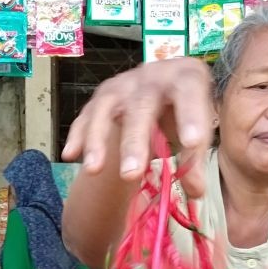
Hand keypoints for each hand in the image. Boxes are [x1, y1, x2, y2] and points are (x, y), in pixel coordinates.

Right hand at [60, 58, 214, 197]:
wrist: (163, 86)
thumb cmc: (184, 111)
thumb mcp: (197, 130)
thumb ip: (195, 159)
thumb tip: (195, 192)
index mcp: (184, 77)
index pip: (189, 91)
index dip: (191, 115)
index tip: (192, 144)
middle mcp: (150, 76)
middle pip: (141, 105)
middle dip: (134, 141)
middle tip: (132, 174)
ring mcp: (121, 86)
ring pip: (105, 109)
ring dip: (97, 140)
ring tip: (93, 170)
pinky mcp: (100, 99)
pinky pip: (85, 117)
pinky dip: (78, 136)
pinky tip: (70, 155)